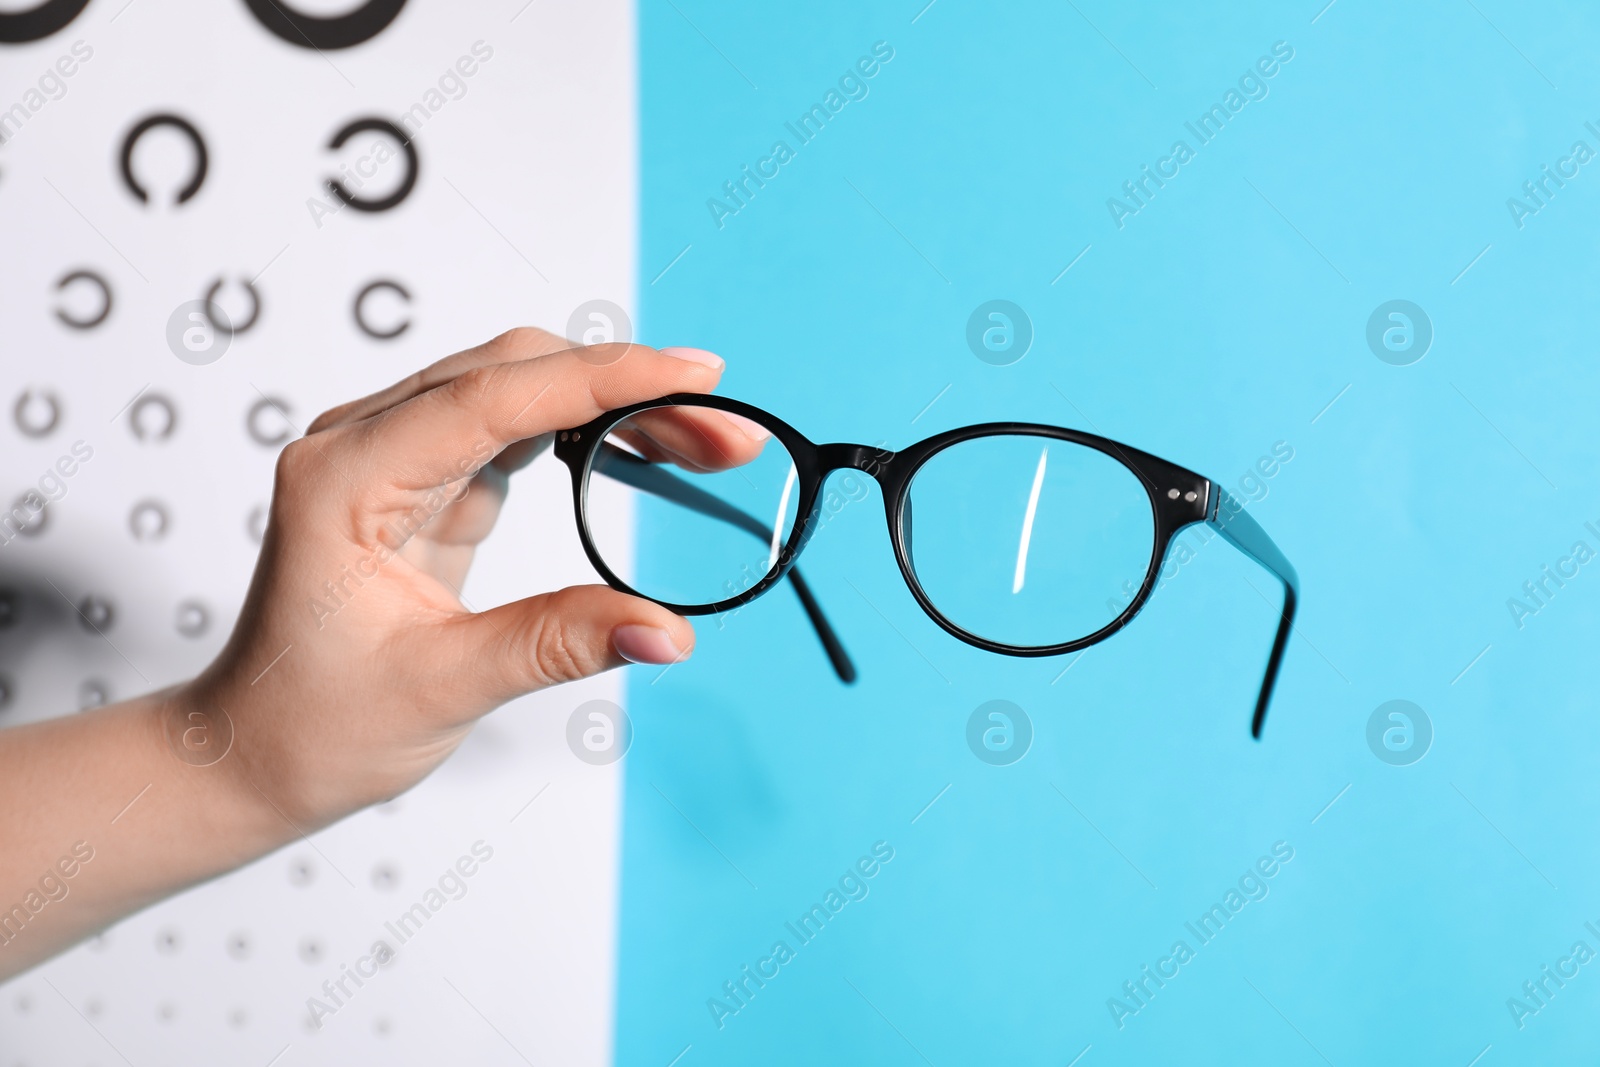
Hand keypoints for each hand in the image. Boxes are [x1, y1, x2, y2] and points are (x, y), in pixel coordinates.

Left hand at [181, 328, 743, 829]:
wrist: (253, 752)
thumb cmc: (312, 724)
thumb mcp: (441, 688)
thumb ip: (556, 645)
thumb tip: (670, 630)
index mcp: (346, 479)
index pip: (493, 397)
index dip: (605, 379)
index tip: (698, 375)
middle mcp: (364, 445)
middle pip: (516, 373)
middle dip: (630, 389)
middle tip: (727, 435)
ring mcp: (393, 457)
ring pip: (523, 390)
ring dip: (616, 406)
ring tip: (706, 442)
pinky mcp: (424, 481)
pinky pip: (518, 429)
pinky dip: (587, 432)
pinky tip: (642, 451)